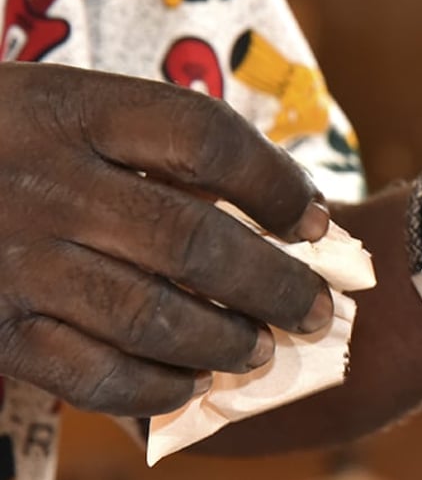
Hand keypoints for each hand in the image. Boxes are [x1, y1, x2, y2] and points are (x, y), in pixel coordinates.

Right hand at [0, 62, 333, 415]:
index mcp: (76, 109)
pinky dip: (154, 387)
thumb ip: (162, 143)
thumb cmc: (10, 140)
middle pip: (192, 240)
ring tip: (263, 349)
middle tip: (317, 309)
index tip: (314, 220)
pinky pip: (90, 374)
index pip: (205, 139)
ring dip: (225, 341)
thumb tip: (289, 206)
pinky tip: (191, 383)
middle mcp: (46, 183)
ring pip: (150, 316)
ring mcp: (13, 260)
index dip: (276, 183)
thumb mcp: (70, 106)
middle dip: (274, 284)